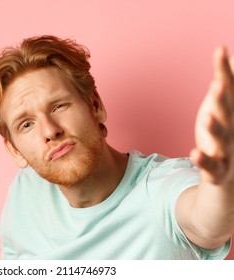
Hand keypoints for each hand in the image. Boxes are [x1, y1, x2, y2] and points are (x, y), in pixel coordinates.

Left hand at [192, 46, 233, 185]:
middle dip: (223, 98)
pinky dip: (203, 161)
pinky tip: (194, 153)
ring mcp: (227, 151)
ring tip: (207, 118)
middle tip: (217, 83)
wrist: (230, 177)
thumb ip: (226, 83)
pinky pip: (211, 166)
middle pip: (228, 112)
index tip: (218, 49)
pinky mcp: (218, 170)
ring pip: (222, 138)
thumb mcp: (225, 108)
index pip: (229, 89)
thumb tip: (226, 55)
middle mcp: (233, 129)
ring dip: (215, 128)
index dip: (224, 70)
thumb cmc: (225, 136)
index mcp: (232, 114)